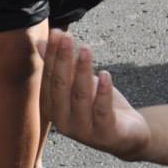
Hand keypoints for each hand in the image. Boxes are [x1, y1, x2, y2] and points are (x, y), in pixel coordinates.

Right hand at [38, 30, 151, 160]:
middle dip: (63, 60)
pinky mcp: (105, 134)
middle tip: (67, 37)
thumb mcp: (79, 84)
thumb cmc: (99, 106)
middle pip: (61, 87)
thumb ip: (60, 66)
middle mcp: (63, 122)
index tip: (58, 32)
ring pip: (80, 97)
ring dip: (83, 71)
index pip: (49, 78)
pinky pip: (102, 111)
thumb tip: (41, 42)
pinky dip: (103, 92)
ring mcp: (83, 131)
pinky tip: (106, 74)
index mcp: (53, 108)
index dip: (53, 55)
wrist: (127, 134)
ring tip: (86, 49)